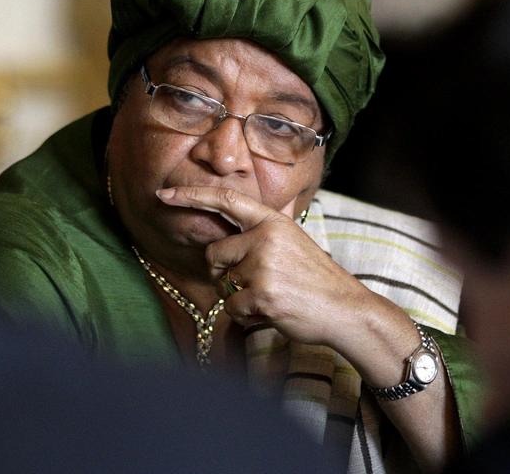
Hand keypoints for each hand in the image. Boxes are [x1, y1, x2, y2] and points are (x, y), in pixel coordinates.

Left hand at [156, 186, 371, 345]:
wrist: (346, 309)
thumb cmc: (316, 278)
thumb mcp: (297, 240)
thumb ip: (270, 227)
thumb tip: (251, 211)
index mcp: (273, 222)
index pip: (226, 200)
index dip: (192, 195)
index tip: (163, 194)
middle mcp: (266, 238)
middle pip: (214, 253)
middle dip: (223, 273)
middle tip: (251, 283)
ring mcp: (264, 266)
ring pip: (223, 284)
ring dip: (239, 298)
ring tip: (270, 297)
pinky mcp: (262, 294)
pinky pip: (232, 308)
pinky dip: (246, 316)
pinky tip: (272, 311)